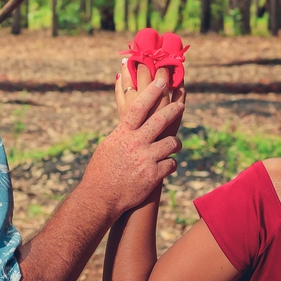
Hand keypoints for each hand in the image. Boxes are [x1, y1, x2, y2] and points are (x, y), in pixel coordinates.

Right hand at [87, 74, 183, 217]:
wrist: (100, 198)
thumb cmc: (101, 171)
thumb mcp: (107, 146)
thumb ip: (121, 132)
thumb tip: (127, 121)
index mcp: (122, 134)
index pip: (139, 108)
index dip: (151, 93)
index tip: (161, 82)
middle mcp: (135, 144)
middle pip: (160, 121)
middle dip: (173, 111)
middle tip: (180, 106)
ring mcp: (146, 159)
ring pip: (171, 144)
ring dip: (175, 144)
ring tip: (175, 145)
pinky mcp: (153, 175)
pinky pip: (171, 164)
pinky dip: (170, 164)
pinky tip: (167, 166)